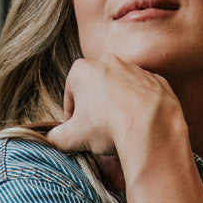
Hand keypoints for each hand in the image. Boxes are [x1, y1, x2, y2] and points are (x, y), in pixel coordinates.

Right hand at [46, 54, 202, 202]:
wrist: (150, 126)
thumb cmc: (106, 127)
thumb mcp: (71, 138)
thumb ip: (53, 138)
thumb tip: (47, 140)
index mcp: (82, 70)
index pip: (70, 95)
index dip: (71, 117)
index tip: (77, 132)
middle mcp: (108, 61)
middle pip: (95, 89)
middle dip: (95, 110)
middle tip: (98, 133)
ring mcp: (134, 68)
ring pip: (120, 90)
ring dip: (117, 107)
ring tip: (119, 131)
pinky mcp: (155, 80)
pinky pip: (142, 94)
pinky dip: (139, 107)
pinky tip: (138, 125)